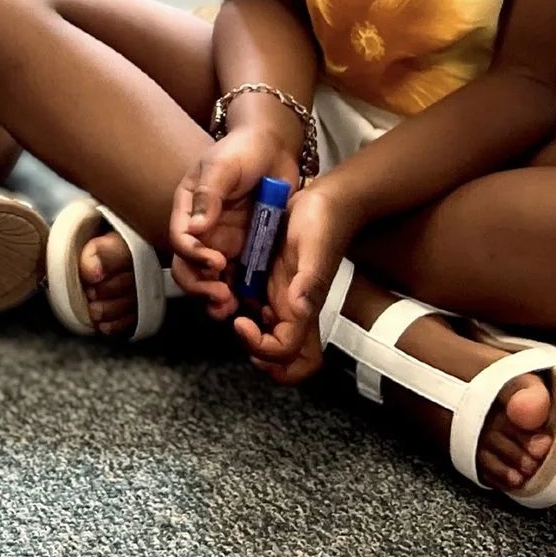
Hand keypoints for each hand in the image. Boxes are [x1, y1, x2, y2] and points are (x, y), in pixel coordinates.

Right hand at [166, 123, 296, 318]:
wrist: (275, 148)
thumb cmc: (244, 150)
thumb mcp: (223, 166)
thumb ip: (208, 195)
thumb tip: (196, 229)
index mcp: (188, 208)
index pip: (181, 238)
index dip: (193, 255)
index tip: (215, 262)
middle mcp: (202, 229)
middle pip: (189, 266)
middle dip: (200, 285)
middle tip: (220, 295)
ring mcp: (223, 242)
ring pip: (209, 278)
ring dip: (214, 296)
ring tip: (228, 306)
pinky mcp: (245, 250)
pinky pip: (237, 277)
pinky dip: (238, 292)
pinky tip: (246, 304)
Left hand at [231, 183, 356, 384]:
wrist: (327, 200)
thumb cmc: (324, 222)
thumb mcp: (314, 247)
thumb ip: (310, 281)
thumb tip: (298, 310)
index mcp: (304, 308)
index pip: (287, 351)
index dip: (265, 350)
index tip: (241, 323)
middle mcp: (294, 309)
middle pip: (284, 357)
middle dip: (259, 352)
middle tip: (237, 324)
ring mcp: (284, 296)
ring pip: (270, 335)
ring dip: (249, 333)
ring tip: (228, 306)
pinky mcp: (274, 280)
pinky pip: (258, 305)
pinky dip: (243, 306)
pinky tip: (231, 287)